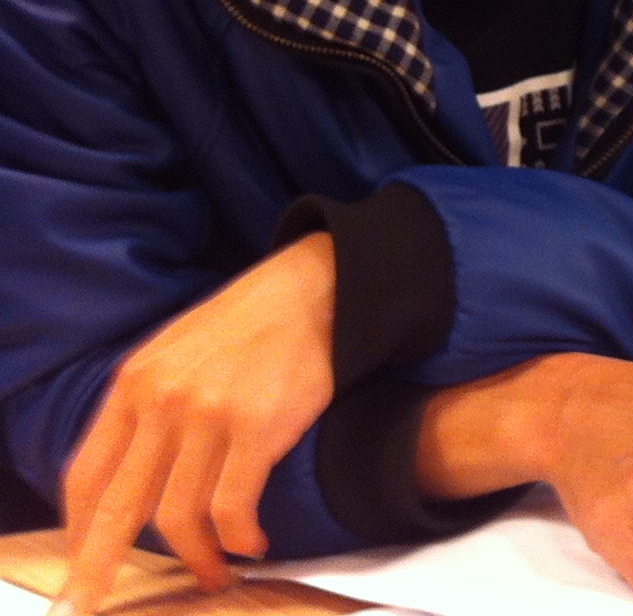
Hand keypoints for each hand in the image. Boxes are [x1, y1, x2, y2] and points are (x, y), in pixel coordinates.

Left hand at [57, 233, 337, 610]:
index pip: (87, 476)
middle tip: (93, 607)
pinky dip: (237, 538)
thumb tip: (131, 475)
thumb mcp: (176, 352)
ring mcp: (208, 415)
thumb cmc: (249, 323)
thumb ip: (147, 407)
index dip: (79, 531)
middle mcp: (162, 401)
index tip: (80, 567)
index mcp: (134, 384)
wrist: (315, 287)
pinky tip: (251, 543)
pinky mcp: (256, 427)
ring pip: (177, 517)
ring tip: (212, 574)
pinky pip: (232, 508)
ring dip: (194, 558)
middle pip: (118, 508)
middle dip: (100, 567)